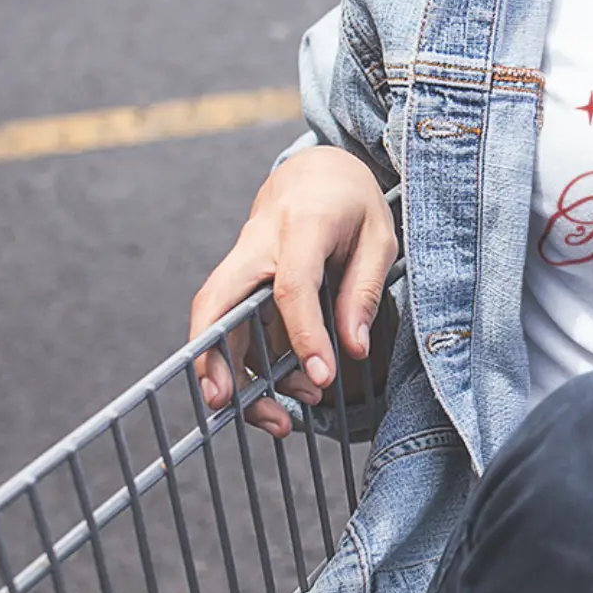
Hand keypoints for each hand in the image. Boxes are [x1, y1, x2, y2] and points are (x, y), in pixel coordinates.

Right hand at [189, 146, 396, 437]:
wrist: (317, 172)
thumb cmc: (352, 203)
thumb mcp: (379, 238)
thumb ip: (365, 291)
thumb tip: (353, 349)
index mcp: (301, 225)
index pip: (292, 286)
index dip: (304, 335)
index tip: (323, 377)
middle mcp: (257, 244)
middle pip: (216, 300)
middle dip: (213, 355)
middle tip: (225, 404)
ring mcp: (241, 264)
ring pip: (215, 321)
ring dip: (232, 374)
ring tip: (275, 420)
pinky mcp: (240, 283)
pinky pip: (233, 327)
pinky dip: (249, 366)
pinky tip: (282, 394)